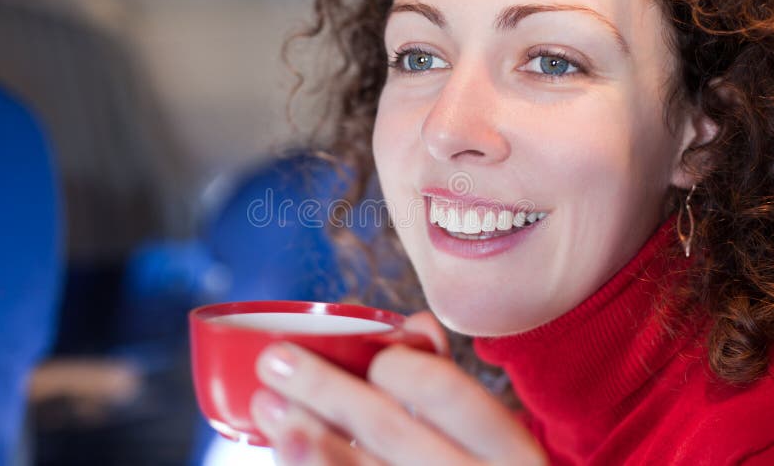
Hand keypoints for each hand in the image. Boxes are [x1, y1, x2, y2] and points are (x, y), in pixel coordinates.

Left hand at [249, 311, 547, 464]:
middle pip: (388, 427)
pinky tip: (287, 448)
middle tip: (275, 360)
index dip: (400, 366)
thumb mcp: (486, 432)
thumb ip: (449, 379)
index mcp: (506, 448)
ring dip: (308, 439)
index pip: (446, 390)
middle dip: (325, 389)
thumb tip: (415, 324)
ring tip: (268, 406)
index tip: (367, 357)